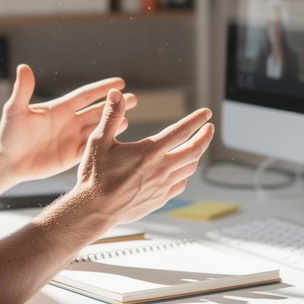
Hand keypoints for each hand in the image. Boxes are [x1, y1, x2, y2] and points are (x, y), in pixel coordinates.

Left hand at [0, 64, 136, 181]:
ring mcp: (71, 139)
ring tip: (129, 116)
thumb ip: (23, 91)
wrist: (7, 162)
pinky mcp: (71, 156)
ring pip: (97, 128)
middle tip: (134, 99)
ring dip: (113, 123)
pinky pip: (92, 148)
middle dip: (115, 104)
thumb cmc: (9, 134)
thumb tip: (23, 67)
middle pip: (97, 110)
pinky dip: (105, 142)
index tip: (120, 82)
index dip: (102, 88)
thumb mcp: (15, 111)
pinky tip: (117, 138)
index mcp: (59, 108)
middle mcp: (69, 122)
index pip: (85, 95)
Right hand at [74, 89, 214, 225]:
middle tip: (209, 129)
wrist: (94, 209)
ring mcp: (162, 186)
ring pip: (190, 168)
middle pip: (194, 151)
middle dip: (205, 137)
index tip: (206, 113)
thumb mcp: (99, 141)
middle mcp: (160, 169)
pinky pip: (180, 185)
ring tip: (196, 147)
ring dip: (196, 155)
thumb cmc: (95, 175)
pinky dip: (185, 174)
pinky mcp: (159, 200)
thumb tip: (116, 94)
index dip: (196, 120)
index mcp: (149, 152)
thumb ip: (111, 116)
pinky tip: (181, 170)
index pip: (181, 132)